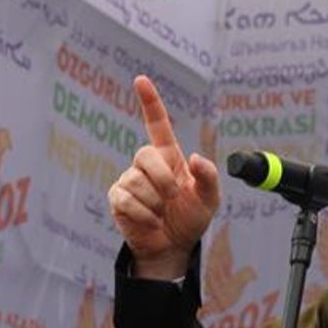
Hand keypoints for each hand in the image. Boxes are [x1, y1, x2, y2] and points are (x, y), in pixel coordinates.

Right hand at [108, 75, 220, 278]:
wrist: (173, 247)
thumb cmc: (190, 218)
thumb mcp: (210, 199)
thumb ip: (209, 178)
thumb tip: (196, 159)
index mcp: (169, 157)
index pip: (157, 124)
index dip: (150, 102)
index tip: (141, 80)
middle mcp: (146, 164)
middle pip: (145, 154)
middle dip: (163, 179)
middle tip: (174, 197)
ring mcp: (129, 180)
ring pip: (138, 182)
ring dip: (156, 203)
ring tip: (162, 213)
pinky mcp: (117, 198)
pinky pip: (127, 200)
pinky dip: (145, 215)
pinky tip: (151, 221)